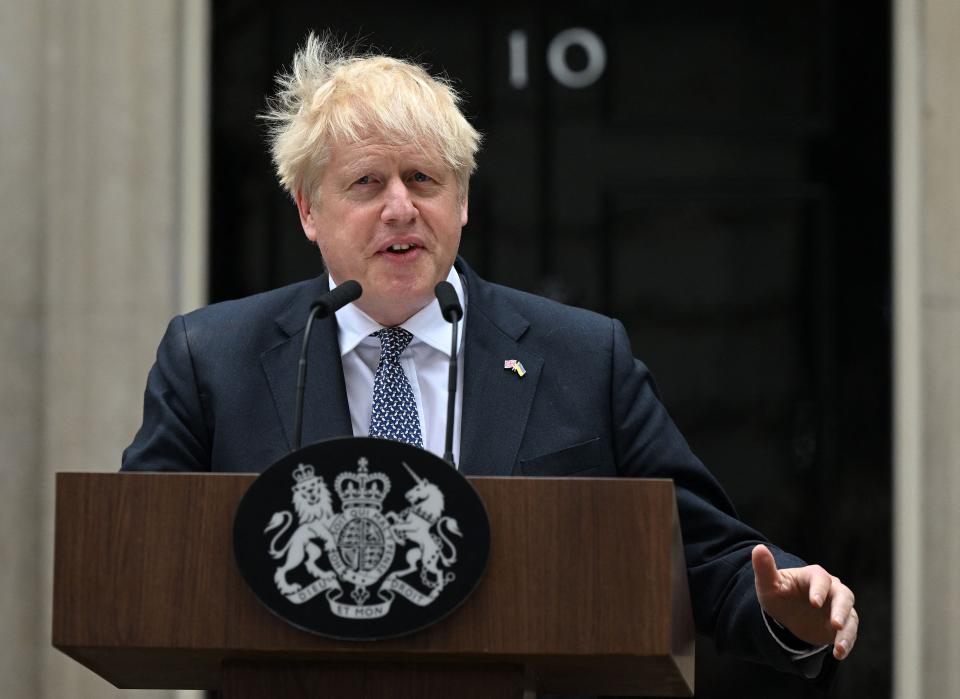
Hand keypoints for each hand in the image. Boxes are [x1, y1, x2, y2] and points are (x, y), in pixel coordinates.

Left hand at [752, 544, 858, 659]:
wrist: (787, 614)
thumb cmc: (778, 594)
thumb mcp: (768, 584)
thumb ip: (764, 568)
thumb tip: (758, 548)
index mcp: (814, 575)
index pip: (821, 578)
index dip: (819, 589)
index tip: (814, 603)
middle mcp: (831, 589)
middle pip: (844, 595)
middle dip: (841, 610)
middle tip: (835, 624)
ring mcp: (839, 607)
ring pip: (851, 615)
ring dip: (847, 630)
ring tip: (839, 646)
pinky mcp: (843, 624)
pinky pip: (850, 632)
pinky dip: (846, 642)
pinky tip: (838, 654)